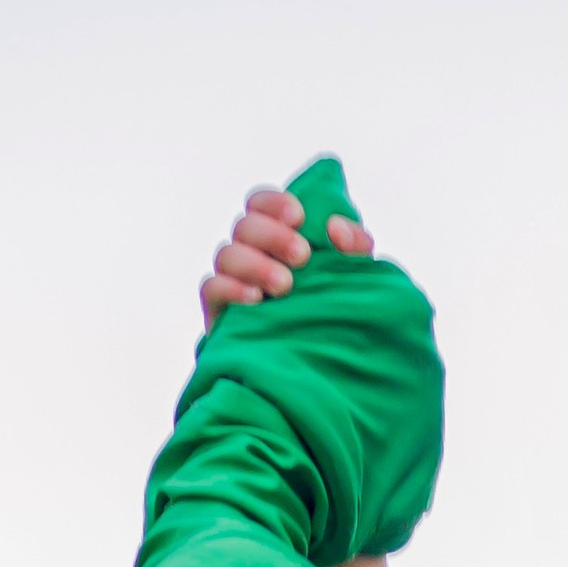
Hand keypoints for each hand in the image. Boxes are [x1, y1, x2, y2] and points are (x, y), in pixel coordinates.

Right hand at [200, 184, 372, 325]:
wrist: (326, 363)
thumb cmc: (337, 309)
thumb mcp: (356, 274)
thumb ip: (355, 245)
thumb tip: (335, 228)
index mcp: (277, 235)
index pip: (261, 203)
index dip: (274, 203)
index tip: (299, 217)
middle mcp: (251, 252)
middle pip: (244, 226)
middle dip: (273, 236)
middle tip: (302, 257)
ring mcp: (233, 281)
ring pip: (226, 255)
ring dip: (255, 265)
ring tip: (285, 286)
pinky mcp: (221, 312)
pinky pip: (211, 288)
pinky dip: (230, 288)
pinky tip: (255, 299)